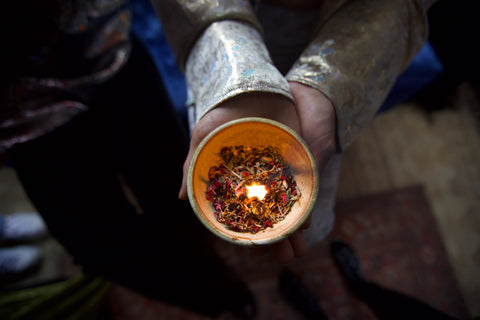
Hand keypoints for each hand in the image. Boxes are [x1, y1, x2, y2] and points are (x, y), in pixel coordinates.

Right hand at [178, 86, 334, 263]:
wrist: (251, 85)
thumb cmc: (223, 112)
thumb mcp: (204, 136)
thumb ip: (193, 165)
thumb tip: (181, 199)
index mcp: (237, 181)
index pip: (244, 214)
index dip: (250, 234)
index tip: (256, 252)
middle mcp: (258, 179)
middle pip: (269, 214)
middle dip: (277, 238)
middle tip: (287, 258)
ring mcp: (278, 169)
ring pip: (287, 204)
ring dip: (295, 227)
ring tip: (301, 248)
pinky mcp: (296, 157)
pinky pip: (302, 183)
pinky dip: (306, 201)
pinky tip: (309, 219)